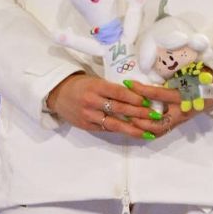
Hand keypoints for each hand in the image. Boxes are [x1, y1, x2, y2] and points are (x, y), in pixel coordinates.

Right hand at [46, 73, 168, 139]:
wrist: (58, 94)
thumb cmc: (80, 84)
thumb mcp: (94, 80)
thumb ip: (111, 88)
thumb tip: (135, 94)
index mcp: (96, 86)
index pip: (119, 93)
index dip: (135, 98)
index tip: (148, 102)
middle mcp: (92, 101)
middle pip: (120, 109)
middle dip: (139, 114)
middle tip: (155, 117)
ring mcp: (89, 115)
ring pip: (114, 123)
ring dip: (132, 128)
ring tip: (147, 132)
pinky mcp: (86, 126)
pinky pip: (106, 129)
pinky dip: (119, 130)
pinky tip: (131, 133)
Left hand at [120, 78, 212, 137]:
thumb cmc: (202, 77)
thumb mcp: (190, 69)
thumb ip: (172, 69)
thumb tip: (151, 63)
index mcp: (183, 96)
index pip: (158, 95)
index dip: (141, 89)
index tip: (127, 83)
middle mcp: (181, 112)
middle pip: (156, 122)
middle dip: (138, 117)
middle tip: (124, 108)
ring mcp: (179, 120)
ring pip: (158, 130)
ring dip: (141, 126)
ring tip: (126, 117)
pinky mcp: (178, 124)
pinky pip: (161, 132)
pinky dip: (148, 131)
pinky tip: (136, 125)